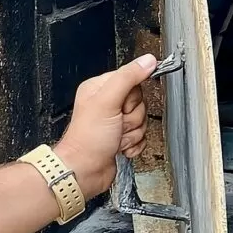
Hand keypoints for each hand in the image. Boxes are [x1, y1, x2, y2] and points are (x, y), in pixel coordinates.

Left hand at [55, 54, 156, 197]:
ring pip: (142, 120)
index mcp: (99, 88)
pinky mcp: (122, 137)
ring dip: (132, 133)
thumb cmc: (87, 139)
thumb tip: (148, 60)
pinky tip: (119, 147)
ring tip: (115, 137)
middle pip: (140, 103)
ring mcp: (115, 122)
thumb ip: (128, 78)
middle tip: (117, 124)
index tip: (122, 106)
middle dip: (132, 118)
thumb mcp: (108, 101)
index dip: (131, 96)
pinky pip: (142, 136)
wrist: (84, 171)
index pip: (132, 80)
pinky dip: (134, 144)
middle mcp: (107, 103)